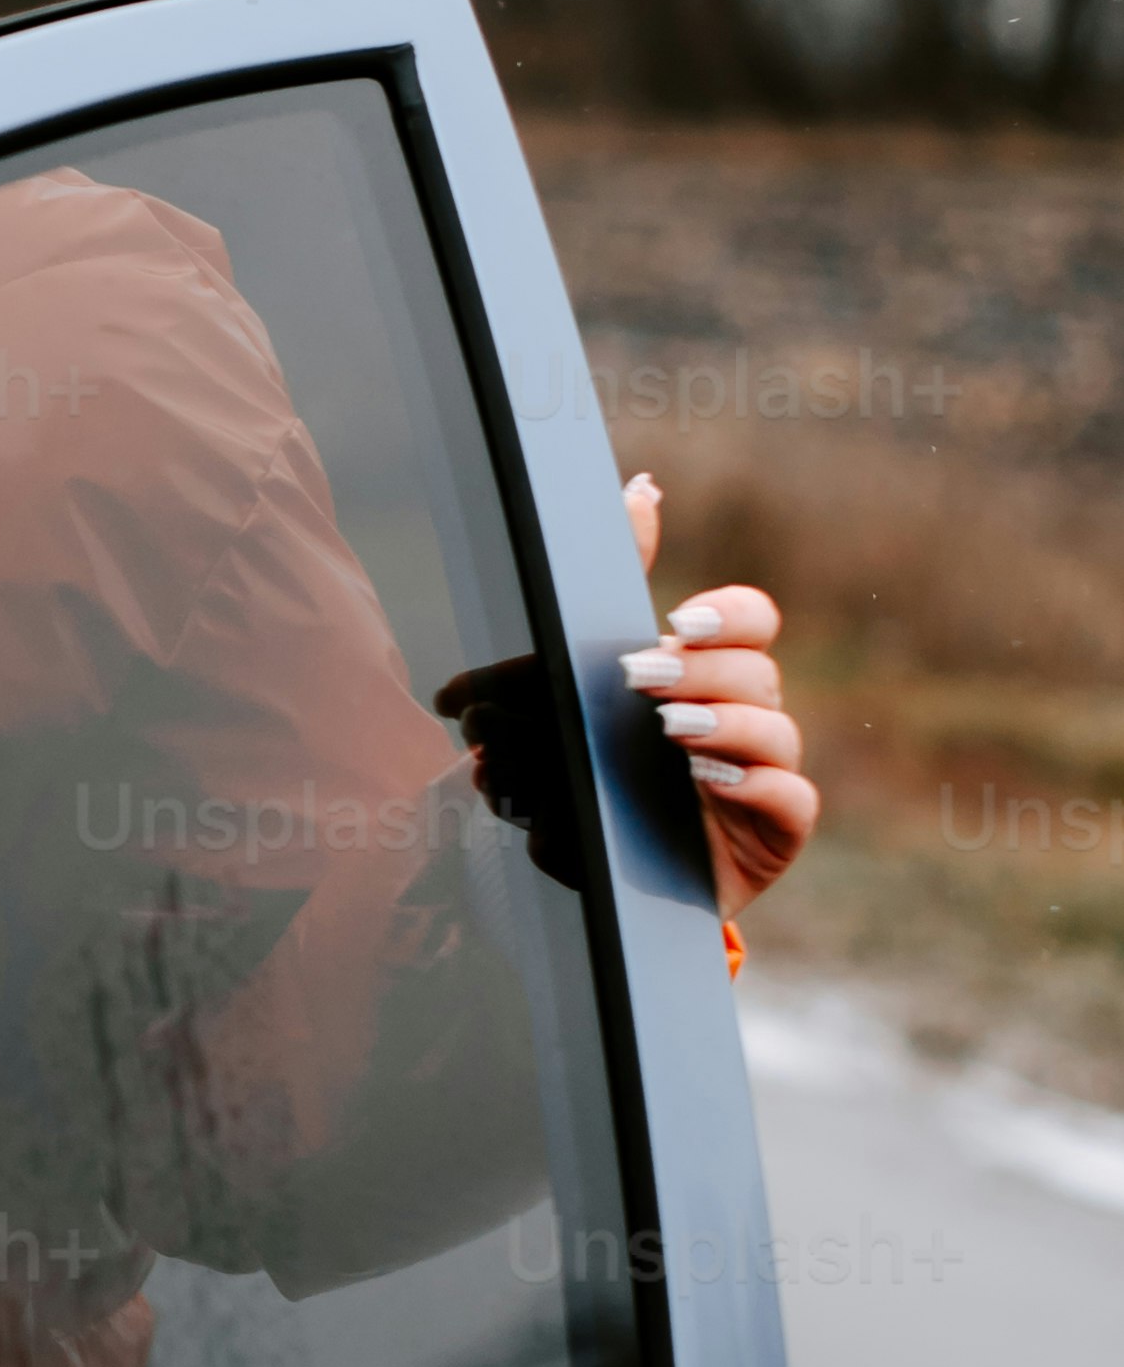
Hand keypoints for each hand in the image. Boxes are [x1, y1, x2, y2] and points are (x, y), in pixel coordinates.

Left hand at [619, 469, 818, 914]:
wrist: (594, 878)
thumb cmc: (592, 775)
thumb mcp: (571, 691)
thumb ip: (602, 596)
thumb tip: (643, 488)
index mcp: (706, 677)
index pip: (750, 621)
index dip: (728, 614)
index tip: (677, 621)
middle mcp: (744, 719)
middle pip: (758, 671)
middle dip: (704, 671)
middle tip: (641, 680)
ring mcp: (764, 776)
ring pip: (778, 730)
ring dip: (725, 723)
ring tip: (670, 732)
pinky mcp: (773, 834)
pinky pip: (794, 802)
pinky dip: (760, 785)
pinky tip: (711, 780)